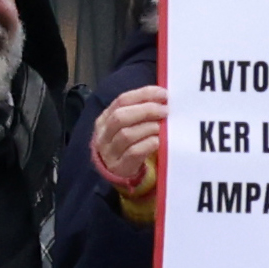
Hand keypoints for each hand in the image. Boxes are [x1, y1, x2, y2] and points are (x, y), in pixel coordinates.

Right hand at [90, 84, 169, 221]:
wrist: (118, 173)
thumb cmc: (127, 144)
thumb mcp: (127, 126)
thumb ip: (138, 111)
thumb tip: (162, 98)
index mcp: (104, 119)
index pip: (122, 100)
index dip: (144, 94)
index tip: (163, 94)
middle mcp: (103, 135)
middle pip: (121, 116)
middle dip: (146, 110)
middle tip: (165, 111)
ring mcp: (109, 152)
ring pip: (126, 134)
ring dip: (148, 127)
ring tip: (162, 127)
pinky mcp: (119, 167)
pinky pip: (134, 153)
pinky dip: (148, 144)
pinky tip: (157, 141)